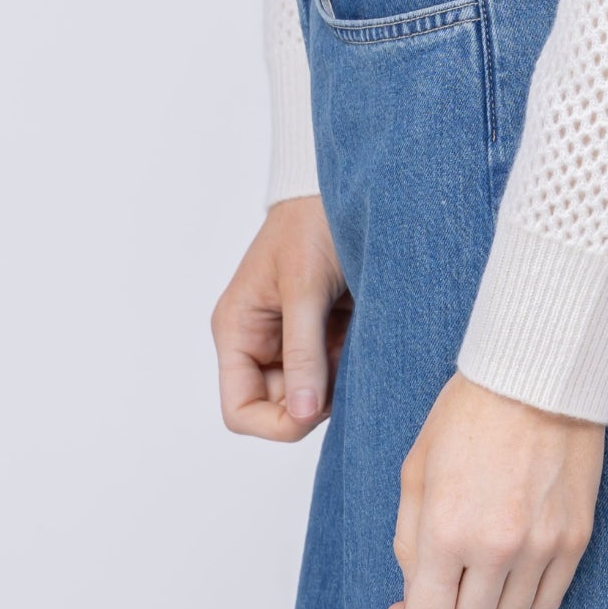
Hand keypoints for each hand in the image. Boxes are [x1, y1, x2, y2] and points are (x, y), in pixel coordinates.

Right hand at [211, 194, 350, 440]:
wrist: (349, 186)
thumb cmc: (312, 223)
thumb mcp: (305, 287)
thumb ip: (303, 352)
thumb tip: (303, 415)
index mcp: (238, 330)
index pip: (240, 409)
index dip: (275, 422)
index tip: (316, 408)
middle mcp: (261, 341)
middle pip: (279, 408)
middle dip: (314, 402)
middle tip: (348, 371)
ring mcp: (294, 340)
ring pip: (312, 394)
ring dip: (339, 383)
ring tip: (360, 346)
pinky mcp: (326, 333)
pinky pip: (336, 373)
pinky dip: (354, 367)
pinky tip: (369, 340)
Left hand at [389, 372, 603, 608]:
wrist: (539, 375)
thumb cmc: (471, 412)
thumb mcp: (416, 469)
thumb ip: (408, 539)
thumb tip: (413, 591)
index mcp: (447, 531)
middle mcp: (496, 548)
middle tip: (445, 581)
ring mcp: (541, 547)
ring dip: (488, 605)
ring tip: (482, 566)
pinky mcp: (576, 540)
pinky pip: (548, 602)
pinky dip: (527, 593)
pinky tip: (516, 561)